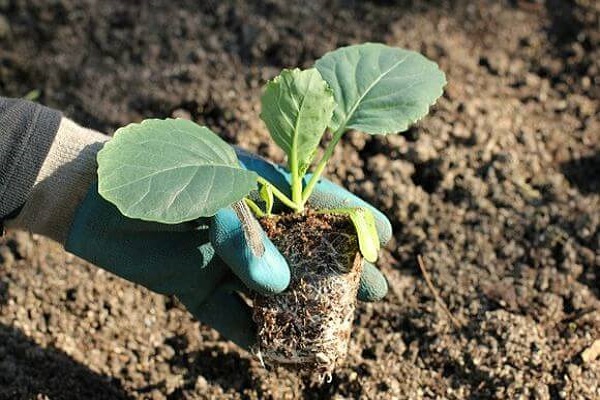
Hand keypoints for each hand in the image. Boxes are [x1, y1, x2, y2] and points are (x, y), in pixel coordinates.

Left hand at [65, 150, 391, 348]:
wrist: (89, 198)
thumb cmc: (152, 176)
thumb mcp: (205, 191)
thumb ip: (243, 235)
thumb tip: (279, 287)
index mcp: (258, 190)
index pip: (317, 201)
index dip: (353, 217)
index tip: (386, 236)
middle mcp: (250, 228)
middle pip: (307, 253)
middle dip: (341, 272)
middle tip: (377, 292)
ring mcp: (226, 261)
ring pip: (275, 292)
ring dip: (303, 312)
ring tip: (335, 333)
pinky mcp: (198, 290)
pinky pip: (234, 318)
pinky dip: (256, 337)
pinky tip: (281, 353)